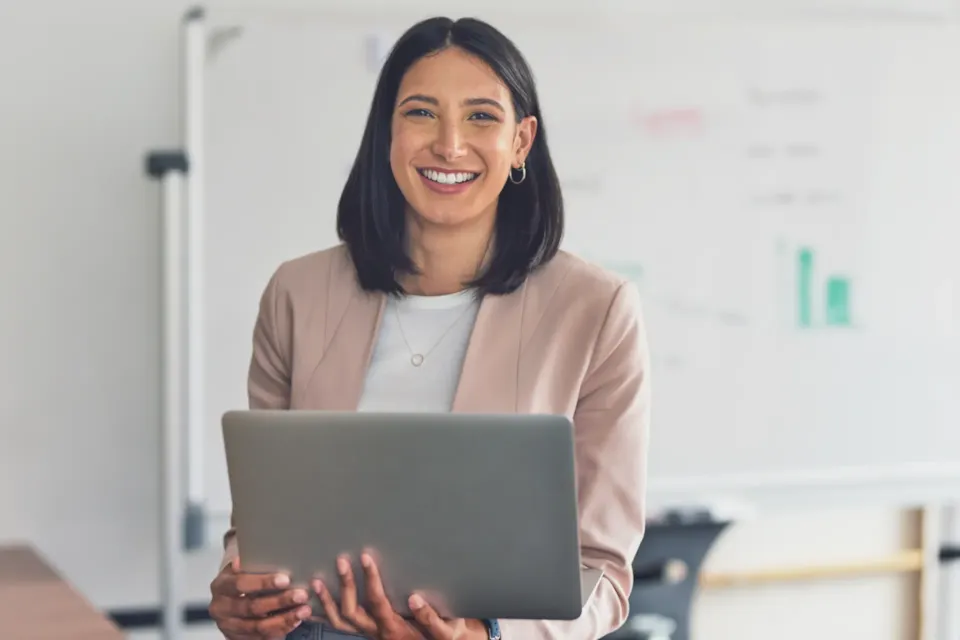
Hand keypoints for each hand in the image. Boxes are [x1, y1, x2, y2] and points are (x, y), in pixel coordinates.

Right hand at [209, 557, 313, 638]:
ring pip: (258, 626)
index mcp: (220, 586)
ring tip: (304, 610)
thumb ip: (248, 563)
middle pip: (252, 607)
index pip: (241, 584)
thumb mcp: (241, 567)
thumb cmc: (242, 577)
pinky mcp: (237, 638)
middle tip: (302, 595)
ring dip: (284, 619)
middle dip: (280, 601)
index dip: (263, 582)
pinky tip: (295, 621)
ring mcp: (228, 626)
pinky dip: (280, 630)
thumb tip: (246, 558)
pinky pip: (261, 637)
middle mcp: (220, 608)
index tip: (286, 579)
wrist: (229, 598)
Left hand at [313, 552, 487, 639]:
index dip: (370, 579)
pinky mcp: (366, 633)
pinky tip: (314, 605)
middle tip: (341, 561)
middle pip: (351, 612)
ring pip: (339, 622)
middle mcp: (377, 633)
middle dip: (345, 585)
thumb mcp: (443, 629)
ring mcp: (368, 634)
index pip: (377, 602)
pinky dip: (324, 615)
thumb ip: (429, 617)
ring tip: (317, 581)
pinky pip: (340, 626)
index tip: (365, 558)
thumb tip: (415, 598)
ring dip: (327, 601)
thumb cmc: (440, 637)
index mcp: (393, 628)